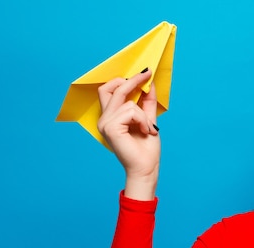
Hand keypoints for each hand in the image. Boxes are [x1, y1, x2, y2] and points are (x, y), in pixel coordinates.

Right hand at [98, 69, 159, 199]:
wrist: (146, 168)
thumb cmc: (146, 149)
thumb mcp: (148, 120)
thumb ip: (147, 103)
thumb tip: (149, 83)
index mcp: (110, 117)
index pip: (110, 90)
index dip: (124, 80)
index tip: (145, 73)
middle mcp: (104, 119)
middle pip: (112, 88)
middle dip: (132, 80)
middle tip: (148, 74)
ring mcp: (104, 123)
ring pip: (128, 102)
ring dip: (144, 115)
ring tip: (148, 129)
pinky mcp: (110, 128)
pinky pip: (131, 111)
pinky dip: (142, 120)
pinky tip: (145, 132)